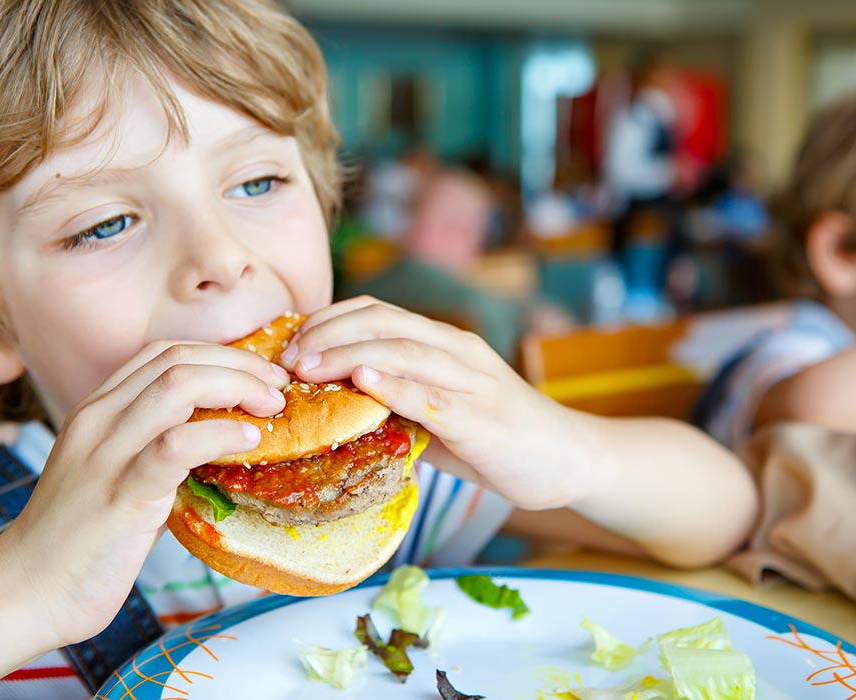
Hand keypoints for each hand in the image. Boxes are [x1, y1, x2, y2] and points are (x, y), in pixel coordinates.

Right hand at [0, 342, 288, 652]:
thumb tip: (224, 434)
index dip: (221, 355)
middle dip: (239, 366)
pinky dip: (220, 434)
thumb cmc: (83, 539)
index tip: (261, 377)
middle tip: (278, 391)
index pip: (164, 353)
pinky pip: (175, 446)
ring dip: (238, 388)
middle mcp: (99, 421)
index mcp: (98, 411)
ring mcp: (106, 455)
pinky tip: (248, 439)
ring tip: (271, 409)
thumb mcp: (119, 473)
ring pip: (177, 386)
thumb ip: (159, 446)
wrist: (29, 592)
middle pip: (178, 360)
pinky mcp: (120, 495)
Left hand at [280, 297, 584, 509]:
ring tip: (307, 366)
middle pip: (384, 322)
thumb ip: (399, 402)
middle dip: (329, 333)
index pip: (379, 313)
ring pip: (404, 350)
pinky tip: (363, 381)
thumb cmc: (499, 437)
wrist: (568, 458)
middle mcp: (458, 352)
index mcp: (446, 344)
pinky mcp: (481, 419)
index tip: (291, 341)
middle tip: (287, 357)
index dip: (330, 320)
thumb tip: (337, 408)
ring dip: (348, 354)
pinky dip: (396, 385)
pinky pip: (433, 396)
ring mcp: (472, 382)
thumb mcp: (442, 412)